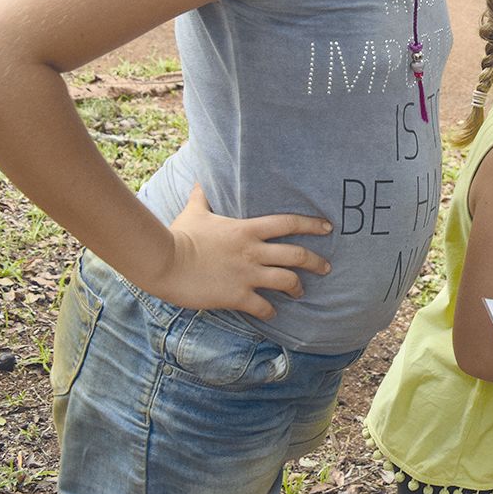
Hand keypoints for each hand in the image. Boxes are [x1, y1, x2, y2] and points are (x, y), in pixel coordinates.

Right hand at [153, 184, 333, 317]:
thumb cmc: (179, 235)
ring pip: (287, 281)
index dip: (312, 224)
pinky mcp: (237, 296)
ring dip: (298, 287)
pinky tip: (272, 313)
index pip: (289, 222)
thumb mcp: (194, 212)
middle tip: (327, 267)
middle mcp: (254, 251)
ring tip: (301, 292)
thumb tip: (198, 180)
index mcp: (248, 229)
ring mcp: (247, 274)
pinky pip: (263, 306)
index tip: (329, 227)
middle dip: (317, 262)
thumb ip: (202, 197)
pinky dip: (271, 311)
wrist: (164, 262)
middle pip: (298, 255)